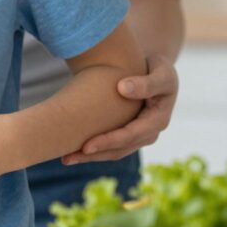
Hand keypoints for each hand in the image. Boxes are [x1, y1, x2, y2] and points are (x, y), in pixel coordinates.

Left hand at [62, 53, 177, 164]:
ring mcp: (138, 136)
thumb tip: (122, 88)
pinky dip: (94, 149)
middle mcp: (149, 133)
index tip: (86, 146)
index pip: (131, 135)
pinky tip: (73, 149)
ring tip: (66, 158)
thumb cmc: (158, 68)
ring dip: (90, 157)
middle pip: (119, 149)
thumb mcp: (160, 73)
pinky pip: (110, 145)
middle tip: (67, 157)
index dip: (109, 141)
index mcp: (158, 120)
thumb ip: (146, 83)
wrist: (155, 69)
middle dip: (94, 155)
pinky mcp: (128, 133)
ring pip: (113, 152)